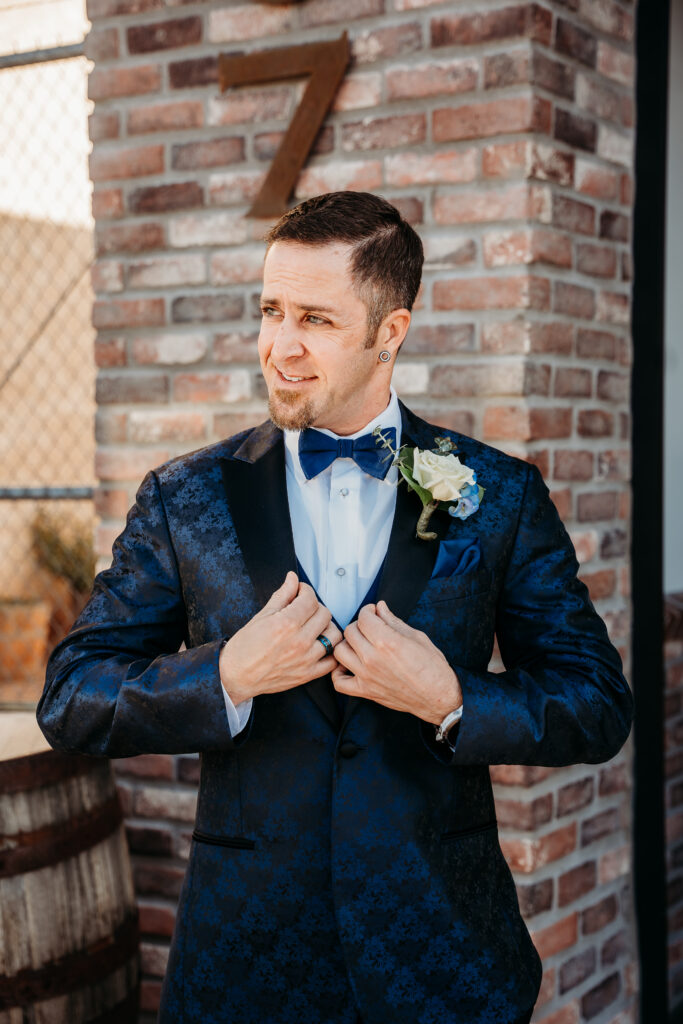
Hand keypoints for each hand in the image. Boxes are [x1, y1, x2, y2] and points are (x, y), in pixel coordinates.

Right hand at [219, 572, 341, 702]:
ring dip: (327, 627)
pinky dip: (331, 651)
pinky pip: (333, 661)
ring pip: (333, 635)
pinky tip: (320, 645)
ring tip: (314, 626)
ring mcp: (306, 659)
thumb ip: (282, 596)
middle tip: (304, 608)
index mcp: (286, 624)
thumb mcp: (261, 616)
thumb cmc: (244, 648)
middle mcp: (299, 641)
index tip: (301, 592)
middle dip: (315, 606)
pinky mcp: (308, 674)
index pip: (311, 599)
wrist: (236, 676)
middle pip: (325, 614)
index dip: (306, 591)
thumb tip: (292, 579)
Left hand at [331, 600, 461, 723]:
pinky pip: (339, 682)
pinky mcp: (366, 691)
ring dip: (348, 644)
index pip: (364, 618)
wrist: (438, 697)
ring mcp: (367, 676)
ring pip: (340, 651)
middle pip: (350, 632)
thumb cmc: (433, 668)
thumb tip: (380, 607)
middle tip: (370, 627)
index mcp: (388, 642)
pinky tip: (350, 665)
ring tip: (359, 644)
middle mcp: (373, 658)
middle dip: (359, 625)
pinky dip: (339, 672)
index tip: (373, 612)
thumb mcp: (417, 637)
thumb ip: (393, 621)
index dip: (368, 611)